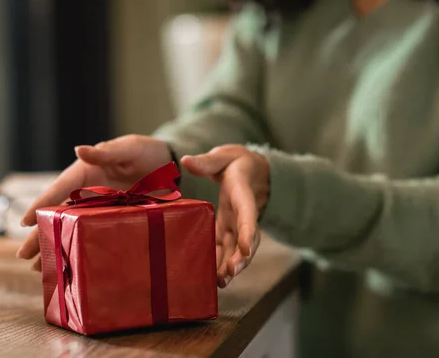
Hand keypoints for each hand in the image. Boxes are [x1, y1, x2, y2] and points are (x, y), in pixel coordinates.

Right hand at [17, 135, 171, 270]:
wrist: (166, 164)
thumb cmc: (143, 151)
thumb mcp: (127, 149)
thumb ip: (105, 152)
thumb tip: (79, 149)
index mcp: (84, 172)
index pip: (58, 189)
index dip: (41, 205)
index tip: (25, 223)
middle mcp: (85, 191)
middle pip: (58, 214)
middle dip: (40, 234)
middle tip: (23, 255)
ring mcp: (96, 207)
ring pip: (71, 228)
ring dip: (56, 246)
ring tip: (40, 268)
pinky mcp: (110, 218)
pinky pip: (91, 233)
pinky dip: (79, 247)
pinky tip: (70, 264)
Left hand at [181, 145, 268, 286]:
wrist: (252, 171)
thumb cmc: (236, 162)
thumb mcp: (224, 156)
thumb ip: (207, 161)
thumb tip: (186, 161)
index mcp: (242, 194)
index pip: (248, 215)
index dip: (248, 232)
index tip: (246, 248)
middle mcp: (243, 214)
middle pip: (246, 239)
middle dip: (240, 258)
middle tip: (230, 274)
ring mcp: (237, 225)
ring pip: (237, 248)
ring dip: (231, 265)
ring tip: (222, 283)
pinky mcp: (228, 230)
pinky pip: (226, 248)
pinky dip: (221, 262)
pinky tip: (212, 278)